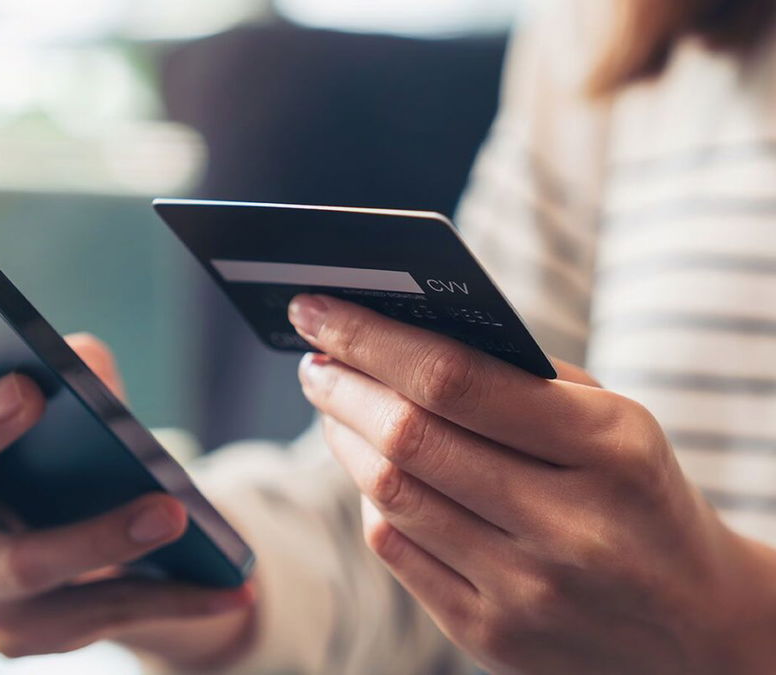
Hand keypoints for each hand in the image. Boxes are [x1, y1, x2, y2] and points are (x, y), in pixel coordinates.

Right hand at [0, 254, 254, 666]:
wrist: (111, 566)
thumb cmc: (69, 463)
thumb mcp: (70, 408)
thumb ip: (70, 374)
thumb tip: (80, 361)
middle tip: (26, 391)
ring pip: (26, 561)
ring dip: (99, 533)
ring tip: (169, 511)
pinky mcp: (23, 635)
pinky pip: (95, 613)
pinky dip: (166, 595)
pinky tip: (228, 582)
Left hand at [289, 294, 775, 673]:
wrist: (694, 628)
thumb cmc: (637, 497)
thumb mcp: (614, 422)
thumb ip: (518, 379)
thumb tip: (395, 334)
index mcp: (607, 448)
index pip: (456, 378)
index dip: (371, 338)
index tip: (319, 308)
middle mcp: (567, 525)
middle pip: (408, 438)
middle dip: (342, 386)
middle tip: (314, 358)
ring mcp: (525, 589)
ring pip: (390, 495)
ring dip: (343, 438)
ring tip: (333, 403)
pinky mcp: (490, 634)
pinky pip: (396, 550)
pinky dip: (372, 500)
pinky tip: (372, 472)